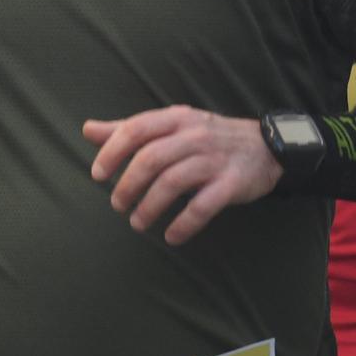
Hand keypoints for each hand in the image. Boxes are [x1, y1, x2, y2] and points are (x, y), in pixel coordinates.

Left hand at [84, 107, 282, 245]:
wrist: (266, 146)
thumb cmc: (208, 137)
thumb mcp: (172, 125)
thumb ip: (131, 129)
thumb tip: (88, 129)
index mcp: (176, 118)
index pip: (136, 130)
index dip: (112, 152)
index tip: (98, 175)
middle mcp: (194, 135)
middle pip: (151, 158)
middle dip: (128, 184)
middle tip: (117, 205)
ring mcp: (214, 159)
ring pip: (173, 182)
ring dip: (150, 207)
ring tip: (137, 223)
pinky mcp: (232, 183)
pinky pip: (203, 207)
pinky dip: (183, 225)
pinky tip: (171, 237)